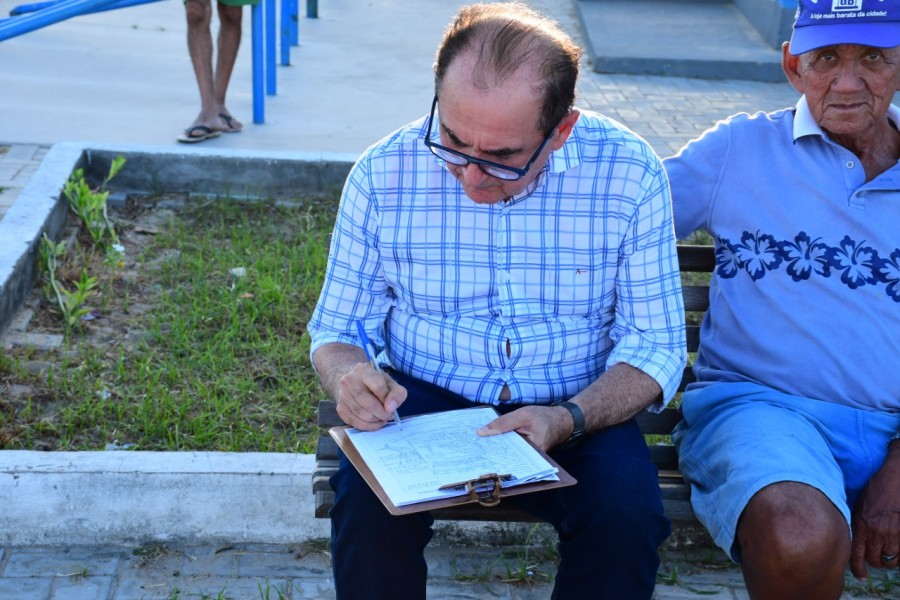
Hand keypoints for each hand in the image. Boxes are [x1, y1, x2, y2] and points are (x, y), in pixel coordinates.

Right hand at [335, 362, 406, 430]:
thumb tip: (391, 408)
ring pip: (363, 415)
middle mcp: (350, 381)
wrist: (351, 381)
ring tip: (382, 418)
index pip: (378, 386)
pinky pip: (355, 423)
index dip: (388, 399)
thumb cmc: (373, 382)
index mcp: (364, 370)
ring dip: (376, 421)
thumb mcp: (389, 382)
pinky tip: (374, 422)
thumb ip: (397, 393)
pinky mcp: (340, 408)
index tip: (392, 407)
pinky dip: (368, 426)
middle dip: (383, 414)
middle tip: (389, 416)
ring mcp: (343, 395)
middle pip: (370, 404)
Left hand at [476, 404, 574, 451]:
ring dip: (495, 449)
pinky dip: (503, 446)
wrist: (563, 419)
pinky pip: (512, 451)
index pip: (507, 455)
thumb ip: (503, 423)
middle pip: (506, 457)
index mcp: (532, 450)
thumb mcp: (522, 415)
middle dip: (490, 453)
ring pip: (508, 454)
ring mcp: (529, 457)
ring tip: (476, 447)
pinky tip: (490, 442)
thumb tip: (482, 432)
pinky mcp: (527, 453)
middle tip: (471, 450)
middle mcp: (531, 459)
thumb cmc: (544, 416)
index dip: (490, 453)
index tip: (473, 451)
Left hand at [850, 447, 899, 578]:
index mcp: (859, 526)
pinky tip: (897, 551)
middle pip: (874, 560)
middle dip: (874, 562)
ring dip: (888, 560)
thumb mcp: (857, 506)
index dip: (858, 569)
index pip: (856, 555)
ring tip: (887, 554)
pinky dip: (899, 555)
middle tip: (876, 559)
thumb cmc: (874, 490)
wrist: (894, 480)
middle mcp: (874, 532)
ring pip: (889, 559)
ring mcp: (891, 533)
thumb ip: (856, 524)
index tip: (861, 576)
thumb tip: (853, 538)